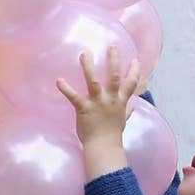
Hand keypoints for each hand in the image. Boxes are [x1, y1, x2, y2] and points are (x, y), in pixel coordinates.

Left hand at [57, 46, 139, 175]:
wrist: (103, 148)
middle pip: (114, 77)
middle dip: (114, 61)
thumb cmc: (112, 136)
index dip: (135, 71)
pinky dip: (66, 89)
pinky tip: (59, 80)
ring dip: (89, 68)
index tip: (135, 59)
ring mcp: (97, 103)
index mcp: (120, 102)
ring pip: (93, 82)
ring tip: (84, 54)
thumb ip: (127, 111)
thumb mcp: (122, 121)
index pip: (131, 84)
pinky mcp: (84, 109)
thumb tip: (133, 107)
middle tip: (111, 47)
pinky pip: (73, 97)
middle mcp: (110, 100)